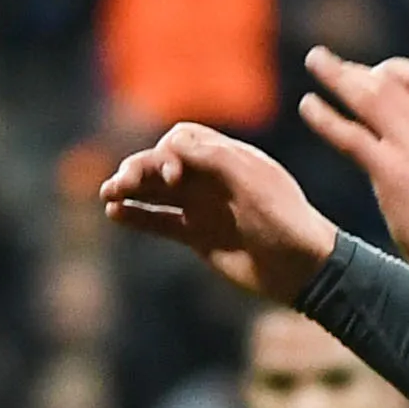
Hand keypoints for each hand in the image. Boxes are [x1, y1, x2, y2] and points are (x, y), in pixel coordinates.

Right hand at [95, 124, 338, 304]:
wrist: (301, 268)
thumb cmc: (283, 218)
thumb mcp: (252, 181)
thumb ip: (212, 158)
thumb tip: (169, 145)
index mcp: (227, 157)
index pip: (182, 139)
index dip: (168, 151)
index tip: (172, 176)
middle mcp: (210, 179)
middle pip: (162, 163)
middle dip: (139, 168)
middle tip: (120, 183)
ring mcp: (202, 207)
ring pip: (156, 192)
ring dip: (130, 190)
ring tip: (107, 194)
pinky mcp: (197, 236)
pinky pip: (160, 222)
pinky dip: (137, 217)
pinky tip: (114, 214)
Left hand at [293, 46, 408, 269]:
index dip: (395, 69)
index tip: (374, 76)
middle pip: (393, 80)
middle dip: (357, 68)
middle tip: (328, 61)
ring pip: (370, 97)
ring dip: (337, 76)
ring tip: (314, 61)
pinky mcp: (391, 172)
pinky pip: (351, 135)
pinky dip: (325, 118)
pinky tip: (308, 107)